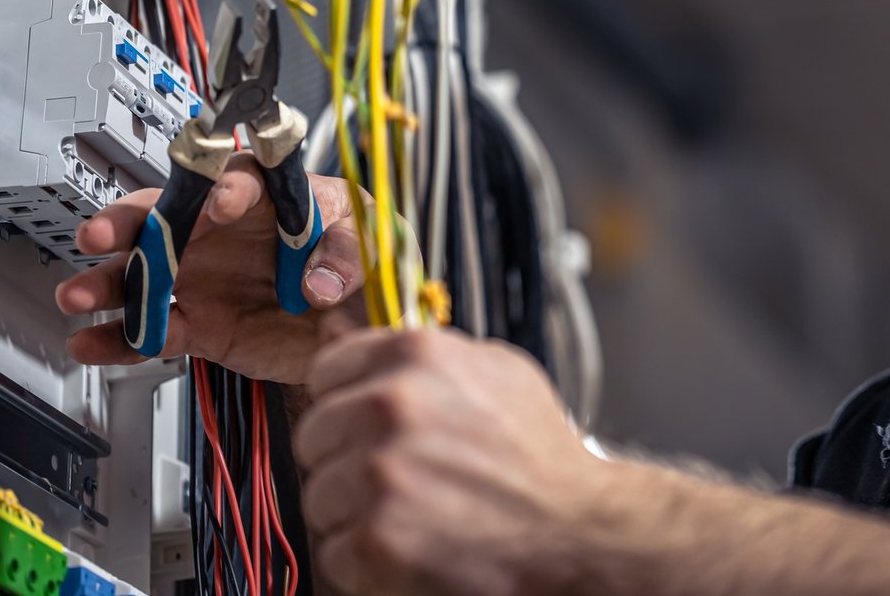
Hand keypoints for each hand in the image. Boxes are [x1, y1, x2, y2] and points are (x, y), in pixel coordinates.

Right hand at [55, 155, 369, 383]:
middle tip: (101, 233)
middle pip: (167, 216)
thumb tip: (319, 280)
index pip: (239, 179)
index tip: (221, 202)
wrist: (360, 325)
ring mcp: (207, 278)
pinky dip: (121, 339)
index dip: (226, 187)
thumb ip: (346, 254)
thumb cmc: (363, 262)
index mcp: (269, 197)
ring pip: (146, 274)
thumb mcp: (372, 243)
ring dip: (108, 284)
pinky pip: (155, 330)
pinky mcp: (202, 324)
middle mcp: (225, 232)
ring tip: (77, 295)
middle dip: (129, 223)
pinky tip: (91, 342)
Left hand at [294, 316, 607, 595]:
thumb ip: (420, 350)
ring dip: (353, 512)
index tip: (363, 422)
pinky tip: (411, 545)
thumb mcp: (494, 370)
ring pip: (318, 495)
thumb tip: (342, 328)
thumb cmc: (538, 452)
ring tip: (409, 513)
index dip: (344, 400)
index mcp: (416, 355)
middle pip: (313, 434)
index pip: (326, 369)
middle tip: (394, 476)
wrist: (576, 528)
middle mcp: (392, 406)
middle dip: (345, 458)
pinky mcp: (378, 538)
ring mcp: (381, 473)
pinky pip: (333, 551)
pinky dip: (365, 560)